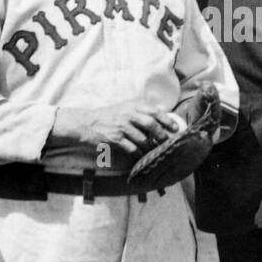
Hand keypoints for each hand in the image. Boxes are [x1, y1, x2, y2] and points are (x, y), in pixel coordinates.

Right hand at [51, 103, 173, 154]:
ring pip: (143, 139)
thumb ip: (140, 110)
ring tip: (154, 151)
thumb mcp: (123, 107)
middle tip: (166, 142)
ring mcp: (122, 127)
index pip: (154, 111)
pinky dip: (138, 154)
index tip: (175, 128)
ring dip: (150, 147)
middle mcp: (128, 114)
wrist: (86, 123)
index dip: (167, 120)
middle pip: (151, 124)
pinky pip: (132, 148)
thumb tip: (160, 117)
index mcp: (132, 106)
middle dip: (162, 135)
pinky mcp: (115, 139)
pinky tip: (141, 156)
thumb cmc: (107, 116)